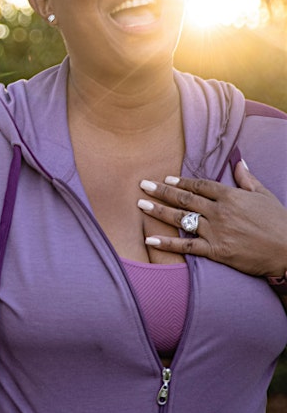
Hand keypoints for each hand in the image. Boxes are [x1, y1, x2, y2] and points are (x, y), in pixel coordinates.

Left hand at [137, 160, 286, 278]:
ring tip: (140, 205)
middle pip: (185, 199)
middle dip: (161, 191)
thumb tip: (237, 162)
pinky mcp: (216, 250)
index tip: (165, 178)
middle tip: (142, 185)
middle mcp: (220, 212)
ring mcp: (217, 231)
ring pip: (182, 219)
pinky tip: (150, 238)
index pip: (200, 185)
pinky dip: (167, 243)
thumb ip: (247, 179)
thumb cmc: (280, 222)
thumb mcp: (265, 195)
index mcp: (231, 196)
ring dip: (159, 211)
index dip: (181, 182)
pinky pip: (186, 246)